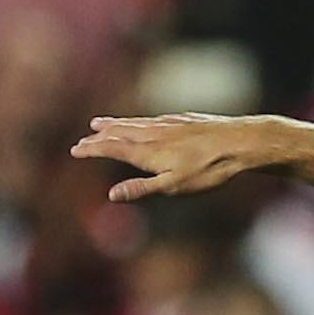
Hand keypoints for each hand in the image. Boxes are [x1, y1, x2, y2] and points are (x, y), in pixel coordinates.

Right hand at [72, 114, 279, 202]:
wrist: (237, 142)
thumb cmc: (207, 169)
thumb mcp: (173, 186)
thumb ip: (142, 188)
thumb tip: (112, 195)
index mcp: (146, 151)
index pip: (110, 148)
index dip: (91, 150)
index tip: (75, 151)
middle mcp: (152, 133)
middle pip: (117, 133)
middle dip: (98, 138)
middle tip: (82, 140)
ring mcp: (166, 124)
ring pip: (133, 123)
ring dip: (113, 124)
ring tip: (98, 123)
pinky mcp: (181, 120)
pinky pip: (150, 119)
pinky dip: (136, 120)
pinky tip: (139, 122)